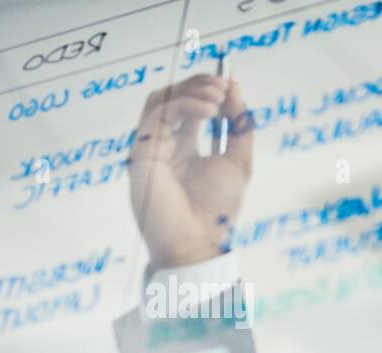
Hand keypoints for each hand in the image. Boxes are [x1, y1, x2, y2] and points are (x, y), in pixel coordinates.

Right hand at [128, 73, 253, 268]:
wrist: (198, 240)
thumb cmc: (217, 208)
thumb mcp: (239, 162)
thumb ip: (240, 128)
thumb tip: (235, 90)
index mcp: (185, 147)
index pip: (191, 107)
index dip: (208, 91)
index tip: (229, 84)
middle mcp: (165, 143)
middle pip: (173, 98)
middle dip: (199, 85)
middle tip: (222, 84)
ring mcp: (151, 145)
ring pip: (161, 100)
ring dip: (190, 91)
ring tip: (217, 95)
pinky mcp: (141, 150)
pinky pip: (158, 115)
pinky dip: (184, 106)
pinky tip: (208, 110)